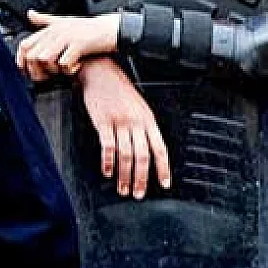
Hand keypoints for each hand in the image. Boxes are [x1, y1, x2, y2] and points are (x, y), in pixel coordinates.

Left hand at [16, 11, 120, 81]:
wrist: (113, 29)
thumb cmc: (90, 28)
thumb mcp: (64, 21)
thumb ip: (45, 20)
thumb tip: (30, 14)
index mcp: (50, 29)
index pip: (24, 45)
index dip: (22, 61)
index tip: (28, 72)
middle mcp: (56, 32)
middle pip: (32, 56)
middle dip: (38, 71)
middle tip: (48, 76)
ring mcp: (67, 38)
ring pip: (45, 59)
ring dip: (53, 70)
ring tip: (63, 71)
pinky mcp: (80, 44)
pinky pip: (65, 62)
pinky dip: (68, 70)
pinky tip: (76, 68)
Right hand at [78, 58, 171, 199]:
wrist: (102, 73)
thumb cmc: (121, 91)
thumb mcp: (140, 108)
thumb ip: (144, 128)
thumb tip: (149, 150)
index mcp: (149, 121)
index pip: (161, 149)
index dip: (164, 168)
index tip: (165, 184)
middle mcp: (137, 123)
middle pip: (143, 156)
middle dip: (142, 178)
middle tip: (139, 194)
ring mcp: (120, 122)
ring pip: (126, 155)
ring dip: (125, 175)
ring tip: (123, 189)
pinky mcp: (103, 122)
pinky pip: (107, 145)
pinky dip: (108, 161)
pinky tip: (107, 172)